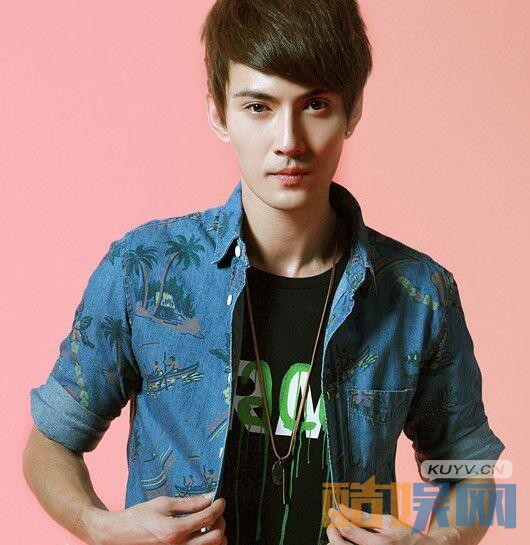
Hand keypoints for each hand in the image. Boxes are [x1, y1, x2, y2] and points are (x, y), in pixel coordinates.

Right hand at [83, 494, 225, 544]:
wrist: (118, 537)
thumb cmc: (139, 518)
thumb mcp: (163, 504)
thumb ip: (188, 503)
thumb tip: (209, 498)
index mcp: (175, 531)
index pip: (207, 518)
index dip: (218, 507)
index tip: (220, 501)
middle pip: (215, 537)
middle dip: (220, 522)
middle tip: (217, 512)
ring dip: (216, 535)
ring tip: (210, 524)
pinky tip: (202, 535)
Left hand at [326, 504, 444, 544]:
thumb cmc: (408, 538)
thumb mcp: (388, 522)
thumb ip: (363, 517)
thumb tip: (344, 508)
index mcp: (380, 543)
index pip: (348, 530)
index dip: (336, 519)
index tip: (332, 512)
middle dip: (332, 532)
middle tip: (333, 523)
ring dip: (336, 543)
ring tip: (338, 535)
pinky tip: (346, 544)